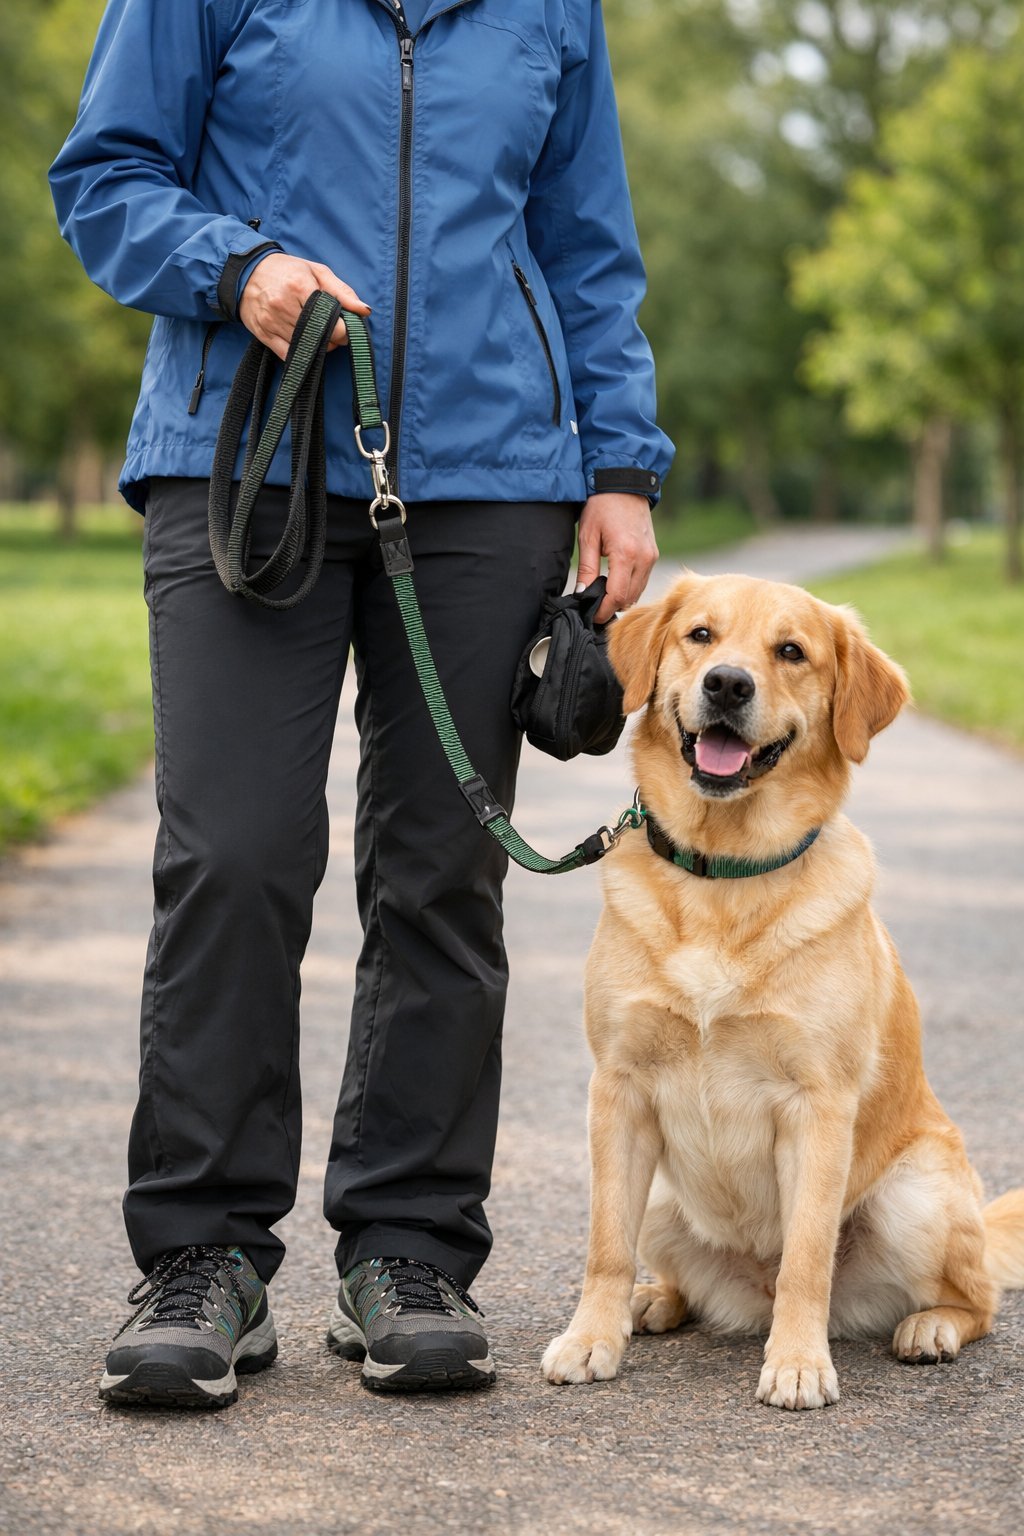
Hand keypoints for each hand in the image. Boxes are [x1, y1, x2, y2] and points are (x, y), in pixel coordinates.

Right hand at [238, 253, 370, 360]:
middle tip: (334, 331)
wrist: (246, 272)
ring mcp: (272, 322)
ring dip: (319, 347)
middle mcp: (284, 305)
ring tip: (319, 334)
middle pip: (320, 337)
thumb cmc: (286, 270)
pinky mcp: (264, 335)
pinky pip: (289, 356)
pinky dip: (301, 354)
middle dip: (333, 339)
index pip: (332, 322)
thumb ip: (342, 291)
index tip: (347, 328)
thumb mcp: (316, 271)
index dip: (345, 330)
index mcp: (299, 286)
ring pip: (306, 349)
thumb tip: (364, 311)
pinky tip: (305, 343)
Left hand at [574, 493, 658, 622]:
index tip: (592, 615)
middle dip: (611, 607)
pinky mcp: (653, 554)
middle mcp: (643, 558)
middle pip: (630, 598)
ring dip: (621, 598)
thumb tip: (582, 594)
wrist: (624, 485)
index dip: (604, 610)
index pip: (617, 596)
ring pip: (638, 592)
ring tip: (602, 596)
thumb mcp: (588, 536)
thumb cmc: (602, 507)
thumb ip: (586, 568)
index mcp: (626, 554)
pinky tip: (614, 583)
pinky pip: (642, 580)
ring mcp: (651, 557)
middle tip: (593, 608)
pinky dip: (629, 587)